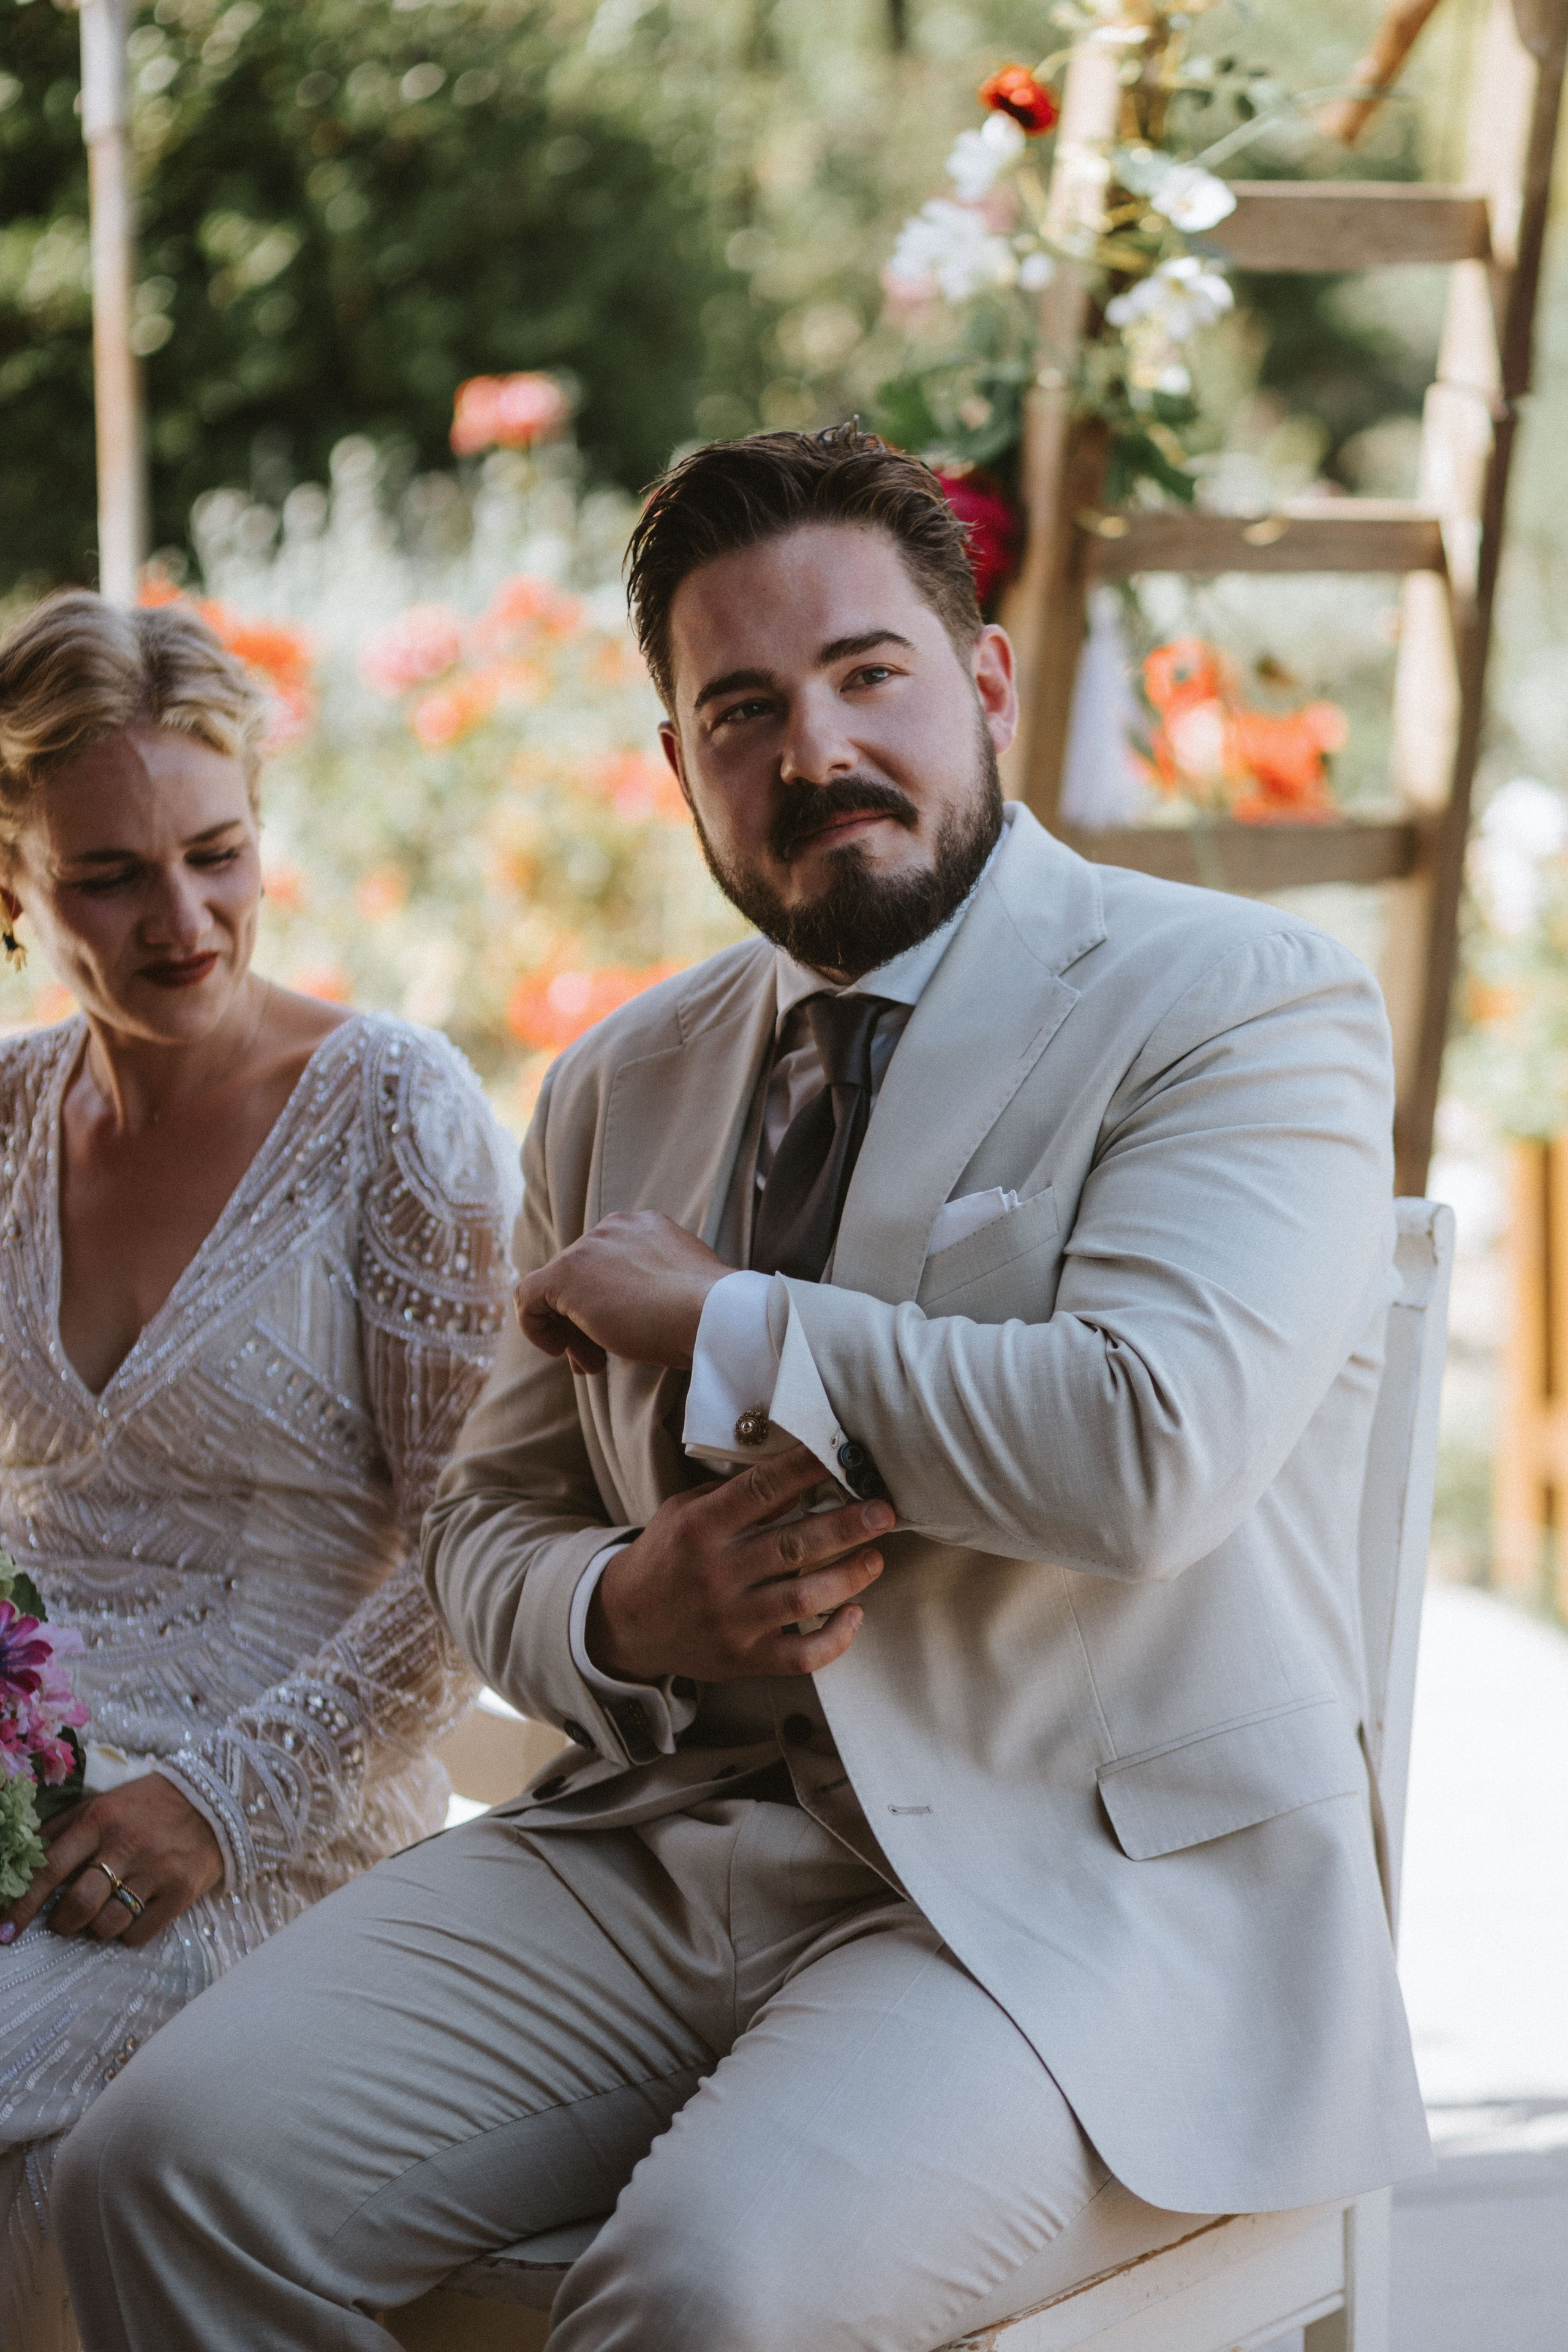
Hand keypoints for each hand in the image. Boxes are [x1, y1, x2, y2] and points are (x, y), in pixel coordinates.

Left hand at [0, 1773, 222, 1951]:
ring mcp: (157, 1869)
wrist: (216, 1797)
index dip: (22, 1904)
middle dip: (61, 1922)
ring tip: (101, 1914)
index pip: (50, 1868)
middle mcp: (127, 1844)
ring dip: (94, 1928)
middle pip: (78, 1903)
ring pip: (106, 1924)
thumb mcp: (101, 1804)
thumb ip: (61, 1830)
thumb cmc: (147, 1804)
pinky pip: (138, 1934)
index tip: (4, 1931)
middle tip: (62, 1921)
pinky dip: (126, 1933)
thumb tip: (19, 1860)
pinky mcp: (181, 1891)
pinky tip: (131, 1914)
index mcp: (100, 1819)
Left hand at [517, 1210, 728, 1374]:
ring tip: (591, 1363)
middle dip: (585, 1322)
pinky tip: (559, 1349)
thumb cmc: (705, 1315)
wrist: (712, 1316)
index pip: (607, 1265)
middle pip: (581, 1277)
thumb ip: (652, 1291)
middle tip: (598, 1359)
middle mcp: (614, 1228)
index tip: (616, 1338)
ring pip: (558, 1289)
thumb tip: (626, 1317)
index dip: (605, 1305)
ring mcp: (588, 1247)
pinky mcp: (566, 1274)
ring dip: (571, 1330)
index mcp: (645, 1228)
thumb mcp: (679, 1294)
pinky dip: (535, 1326)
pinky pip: (528, 1296)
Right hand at [587, 1442, 891, 1683]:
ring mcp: (731, 1620)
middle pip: (794, 1545)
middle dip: (846, 1526)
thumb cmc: (668, 1555)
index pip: (762, 1490)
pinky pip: (800, 1655)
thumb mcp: (686, 1511)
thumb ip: (737, 1496)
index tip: (843, 1455)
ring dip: (849, 1576)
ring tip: (876, 1557)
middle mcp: (717, 1573)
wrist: (625, 1623)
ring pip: (804, 1597)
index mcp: (701, 1527)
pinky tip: (855, 1614)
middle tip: (884, 1511)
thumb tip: (801, 1475)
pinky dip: (835, 1638)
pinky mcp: (743, 1658)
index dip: (806, 1470)